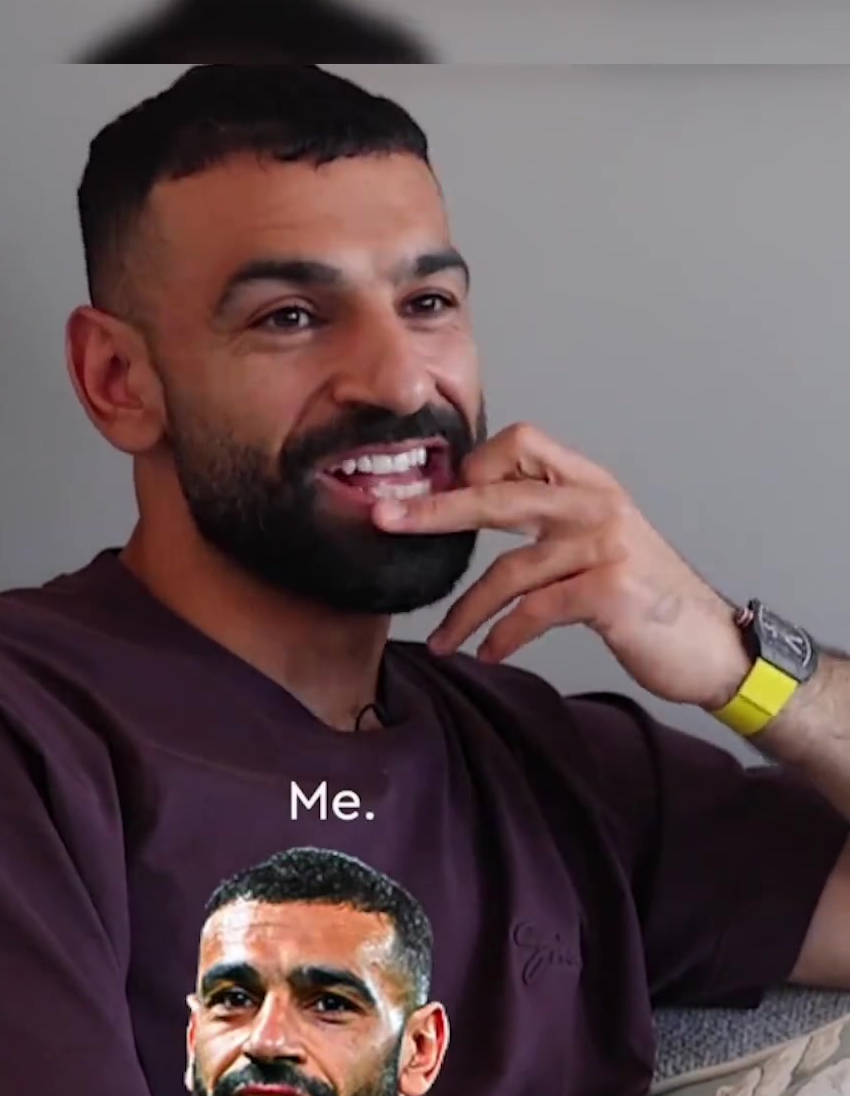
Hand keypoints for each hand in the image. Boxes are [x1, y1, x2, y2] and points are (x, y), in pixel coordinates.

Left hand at [372, 422, 752, 712]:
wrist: (710, 647)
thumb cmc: (648, 601)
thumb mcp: (603, 545)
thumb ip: (553, 525)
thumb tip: (479, 512)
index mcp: (591, 485)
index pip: (523, 443)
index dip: (476, 463)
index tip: (438, 495)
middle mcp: (597, 505)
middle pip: (498, 495)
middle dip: (434, 510)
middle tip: (385, 519)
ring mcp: (605, 546)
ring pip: (507, 571)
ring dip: (465, 612)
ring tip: (442, 641)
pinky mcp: (608, 591)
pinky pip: (532, 612)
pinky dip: (503, 637)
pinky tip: (489, 653)